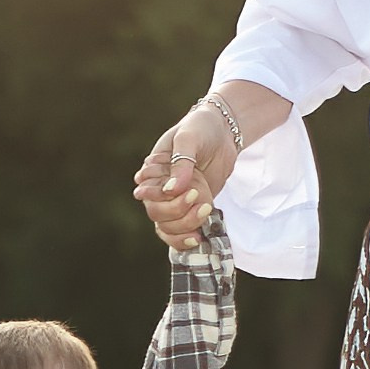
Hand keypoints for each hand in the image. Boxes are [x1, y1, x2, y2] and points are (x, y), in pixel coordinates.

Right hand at [133, 106, 235, 251]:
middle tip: (197, 195)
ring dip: (185, 225)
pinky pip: (181, 232)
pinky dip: (186, 239)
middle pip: (156, 213)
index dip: (161, 198)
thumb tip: (172, 190)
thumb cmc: (200, 129)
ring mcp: (174, 201)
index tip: (182, 189)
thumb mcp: (189, 139)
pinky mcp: (191, 209)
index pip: (146, 194)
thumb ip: (181, 163)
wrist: (223, 132)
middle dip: (177, 211)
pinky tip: (198, 238)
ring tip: (206, 210)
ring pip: (168, 227)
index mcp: (151, 171)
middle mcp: (159, 189)